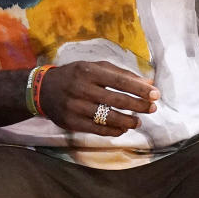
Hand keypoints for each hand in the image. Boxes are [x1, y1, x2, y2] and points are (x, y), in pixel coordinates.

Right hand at [38, 60, 158, 136]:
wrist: (43, 89)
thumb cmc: (75, 75)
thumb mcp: (94, 67)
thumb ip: (120, 73)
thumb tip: (147, 82)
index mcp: (89, 71)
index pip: (120, 81)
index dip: (140, 89)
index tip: (155, 94)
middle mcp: (82, 88)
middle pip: (116, 100)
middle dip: (138, 105)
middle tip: (152, 108)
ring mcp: (75, 107)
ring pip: (108, 117)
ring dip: (128, 121)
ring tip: (138, 122)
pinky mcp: (71, 122)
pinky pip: (97, 129)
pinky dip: (113, 130)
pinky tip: (122, 128)